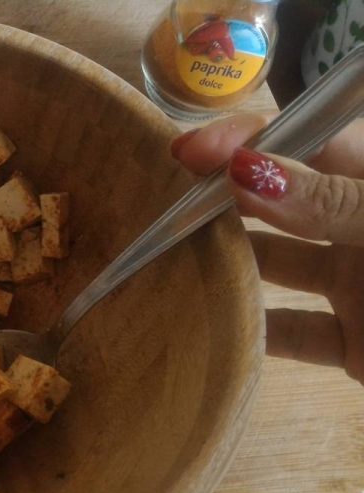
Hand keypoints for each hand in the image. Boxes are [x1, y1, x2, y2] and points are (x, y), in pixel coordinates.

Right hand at [171, 114, 363, 382]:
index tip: (184, 152)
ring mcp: (356, 286)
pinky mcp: (355, 345)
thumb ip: (329, 201)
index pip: (304, 141)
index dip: (244, 139)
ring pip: (275, 269)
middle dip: (221, 199)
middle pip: (278, 202)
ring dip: (227, 266)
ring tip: (168, 263)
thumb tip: (243, 169)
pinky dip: (253, 336)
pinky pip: (292, 336)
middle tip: (158, 206)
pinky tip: (213, 328)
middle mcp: (360, 227)